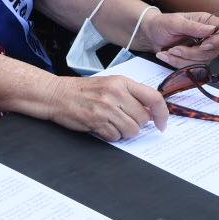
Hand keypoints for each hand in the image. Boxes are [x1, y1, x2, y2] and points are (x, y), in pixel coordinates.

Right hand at [45, 74, 168, 140]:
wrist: (55, 94)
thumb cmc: (82, 90)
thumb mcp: (109, 84)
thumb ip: (130, 94)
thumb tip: (151, 111)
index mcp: (121, 82)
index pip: (153, 98)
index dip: (163, 114)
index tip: (162, 123)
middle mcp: (115, 93)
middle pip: (143, 118)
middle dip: (137, 124)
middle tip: (125, 120)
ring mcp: (105, 108)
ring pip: (132, 130)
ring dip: (125, 132)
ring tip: (113, 124)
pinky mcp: (96, 122)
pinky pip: (116, 137)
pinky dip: (111, 136)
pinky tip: (102, 127)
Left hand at [140, 11, 218, 67]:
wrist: (150, 35)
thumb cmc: (162, 24)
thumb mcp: (175, 22)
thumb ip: (193, 27)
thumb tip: (212, 29)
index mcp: (207, 22)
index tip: (204, 45)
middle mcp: (208, 36)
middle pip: (214, 51)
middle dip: (192, 53)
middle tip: (175, 48)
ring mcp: (203, 50)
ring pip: (202, 62)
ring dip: (182, 59)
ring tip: (169, 50)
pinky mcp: (195, 60)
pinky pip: (192, 67)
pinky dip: (177, 63)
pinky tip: (167, 55)